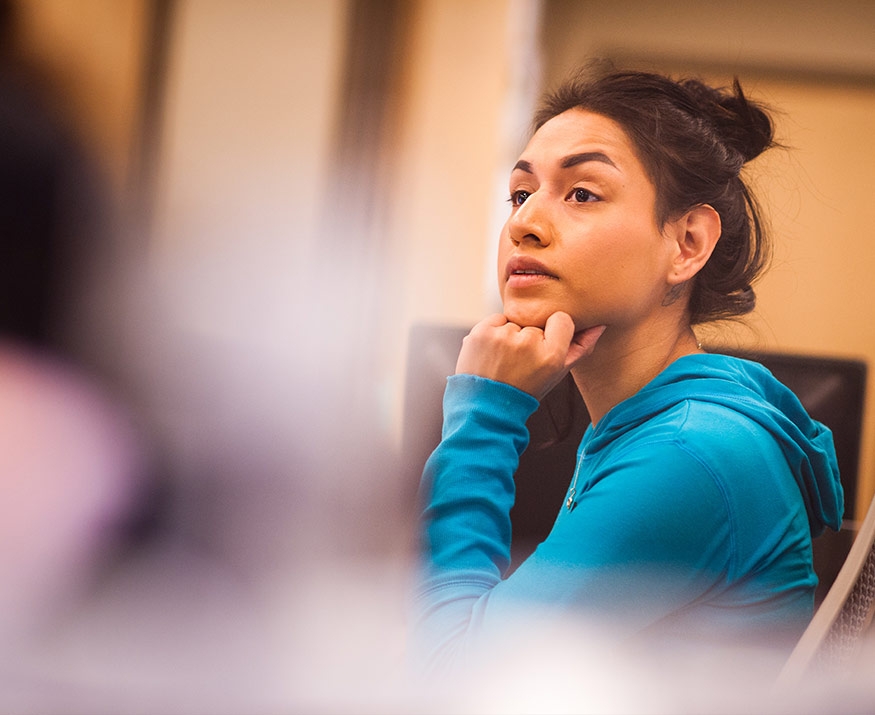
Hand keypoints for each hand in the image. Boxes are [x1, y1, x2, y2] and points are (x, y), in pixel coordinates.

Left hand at [455, 312, 605, 398]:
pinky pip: (496, 319)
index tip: (544, 347)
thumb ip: (581, 348)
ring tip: (504, 360)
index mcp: (551, 356)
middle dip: (529, 336)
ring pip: (516, 321)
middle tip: (519, 362)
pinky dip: (494, 332)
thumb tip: (599, 324)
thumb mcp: (557, 374)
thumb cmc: (527, 388)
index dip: (554, 331)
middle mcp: (528, 343)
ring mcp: (502, 337)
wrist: (486, 405)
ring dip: (510, 335)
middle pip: (536, 322)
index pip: (562, 319)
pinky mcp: (482, 332)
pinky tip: (492, 353)